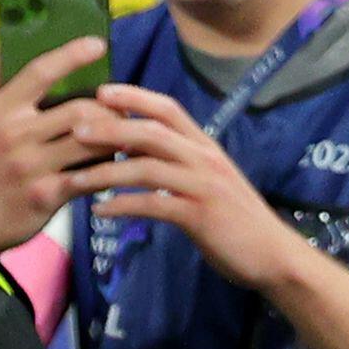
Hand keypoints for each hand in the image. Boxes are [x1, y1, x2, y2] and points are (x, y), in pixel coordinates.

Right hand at [0, 37, 111, 245]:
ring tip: (127, 134)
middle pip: (78, 109)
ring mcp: (31, 166)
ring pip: (90, 142)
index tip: (99, 43)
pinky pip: (89, 176)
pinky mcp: (46, 195)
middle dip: (109, 107)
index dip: (72, 55)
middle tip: (124, 107)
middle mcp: (14, 135)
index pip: (39, 72)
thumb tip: (10, 44)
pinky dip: (109, 169)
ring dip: (116, 137)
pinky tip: (117, 166)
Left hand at [74, 81, 312, 291]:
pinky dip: (123, 206)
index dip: (134, 96)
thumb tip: (139, 151)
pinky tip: (100, 212)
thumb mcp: (212, 182)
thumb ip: (181, 164)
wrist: (274, 257)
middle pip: (151, 132)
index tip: (101, 92)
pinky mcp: (200, 216)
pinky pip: (153, 205)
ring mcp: (204, 187)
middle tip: (74, 129)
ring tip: (75, 178)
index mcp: (206, 148)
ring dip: (106, 171)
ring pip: (146, 167)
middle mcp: (205, 160)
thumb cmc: (239, 221)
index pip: (168, 109)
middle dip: (110, 127)